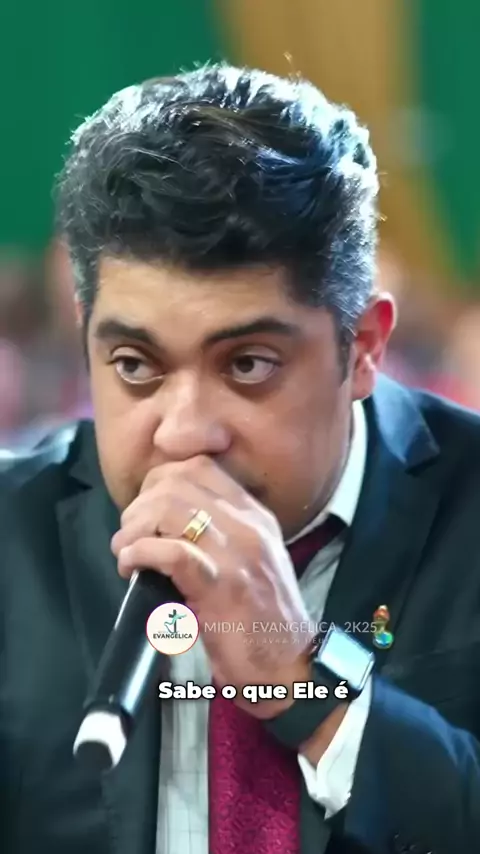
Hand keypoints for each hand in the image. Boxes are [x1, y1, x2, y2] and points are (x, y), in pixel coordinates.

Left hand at [110, 456, 314, 718]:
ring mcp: (237, 553)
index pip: (199, 466)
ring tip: (126, 553)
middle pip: (177, 482)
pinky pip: (171, 552)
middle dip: (139, 505)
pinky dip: (139, 554)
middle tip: (129, 536)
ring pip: (169, 509)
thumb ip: (220, 532)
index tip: (143, 509)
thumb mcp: (251, 560)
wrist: (289, 669)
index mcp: (256, 515)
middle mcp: (249, 525)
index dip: (159, 481)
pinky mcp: (221, 587)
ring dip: (134, 529)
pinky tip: (131, 567)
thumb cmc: (262, 621)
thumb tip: (164, 519)